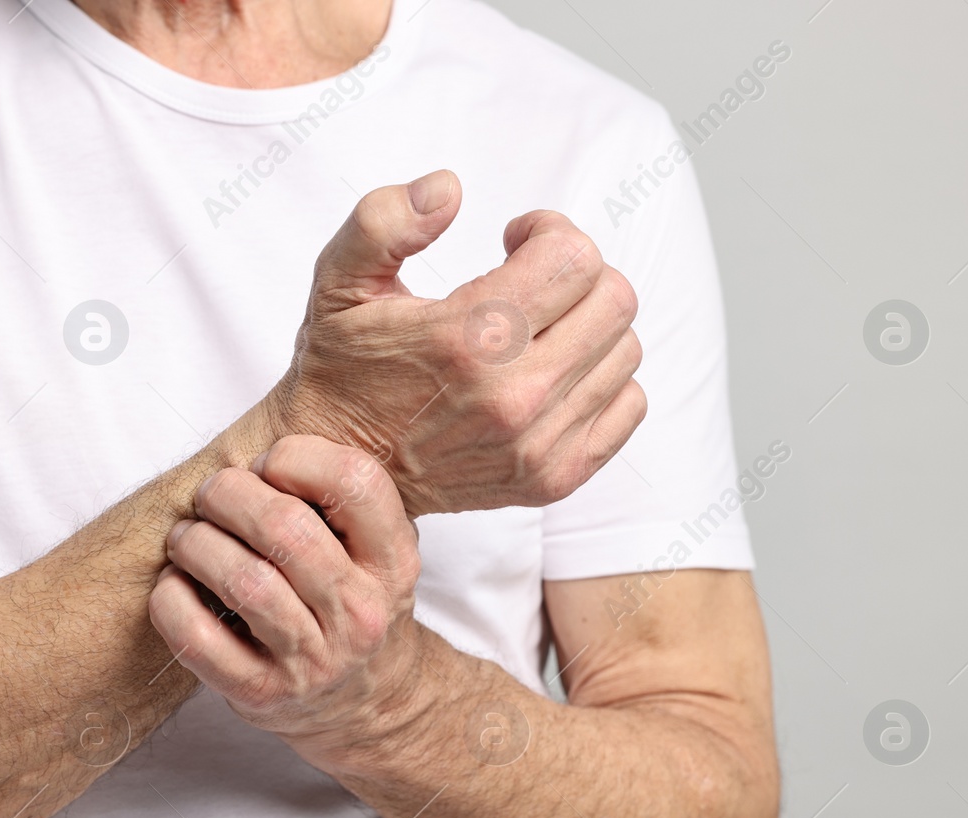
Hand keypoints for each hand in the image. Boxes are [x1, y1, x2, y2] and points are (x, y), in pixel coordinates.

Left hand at [147, 436, 421, 746]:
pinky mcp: (262, 694)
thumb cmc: (352, 606)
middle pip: (285, 528)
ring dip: (195, 543)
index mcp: (393, 563)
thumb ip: (338, 499)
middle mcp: (360, 614)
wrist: (367, 706)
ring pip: (242, 580)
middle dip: (230, 495)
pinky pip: (199, 639)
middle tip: (211, 495)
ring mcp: (313, 661)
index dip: (297, 455)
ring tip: (185, 537)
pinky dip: (171, 601)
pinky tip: (173, 585)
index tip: (270, 465)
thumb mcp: (375, 551)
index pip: (355, 482)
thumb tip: (260, 441)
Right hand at [261, 169, 645, 516]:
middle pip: (613, 299)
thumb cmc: (343, 369)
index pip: (574, 257)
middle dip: (576, 273)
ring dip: (588, 325)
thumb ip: (383, 221)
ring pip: (625, 349)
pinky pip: (629, 405)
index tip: (515, 240)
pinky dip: (602, 379)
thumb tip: (448, 189)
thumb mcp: (337, 282)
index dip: (548, 231)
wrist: (340, 469)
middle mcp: (511, 396)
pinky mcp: (555, 477)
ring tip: (538, 329)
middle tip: (531, 280)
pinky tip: (553, 372)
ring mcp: (538, 443)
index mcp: (466, 338)